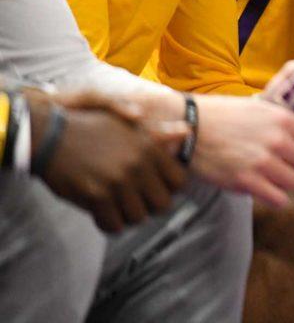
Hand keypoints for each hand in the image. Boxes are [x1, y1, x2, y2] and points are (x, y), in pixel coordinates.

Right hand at [41, 90, 188, 232]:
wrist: (51, 137)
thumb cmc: (91, 129)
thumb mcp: (127, 124)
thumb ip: (159, 132)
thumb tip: (186, 132)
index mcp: (150, 147)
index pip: (179, 182)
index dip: (168, 189)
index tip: (155, 189)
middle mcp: (139, 165)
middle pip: (162, 204)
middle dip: (150, 205)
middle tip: (135, 200)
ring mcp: (118, 182)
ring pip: (139, 217)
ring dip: (128, 215)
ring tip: (118, 205)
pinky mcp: (97, 197)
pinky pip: (114, 225)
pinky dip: (110, 224)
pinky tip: (103, 213)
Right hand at [190, 94, 293, 207]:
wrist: (191, 127)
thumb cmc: (227, 116)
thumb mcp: (262, 108)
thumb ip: (290, 117)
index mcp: (283, 120)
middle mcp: (277, 140)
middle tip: (287, 164)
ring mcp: (262, 162)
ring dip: (286, 181)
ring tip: (272, 176)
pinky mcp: (245, 181)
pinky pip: (277, 198)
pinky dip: (274, 196)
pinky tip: (264, 188)